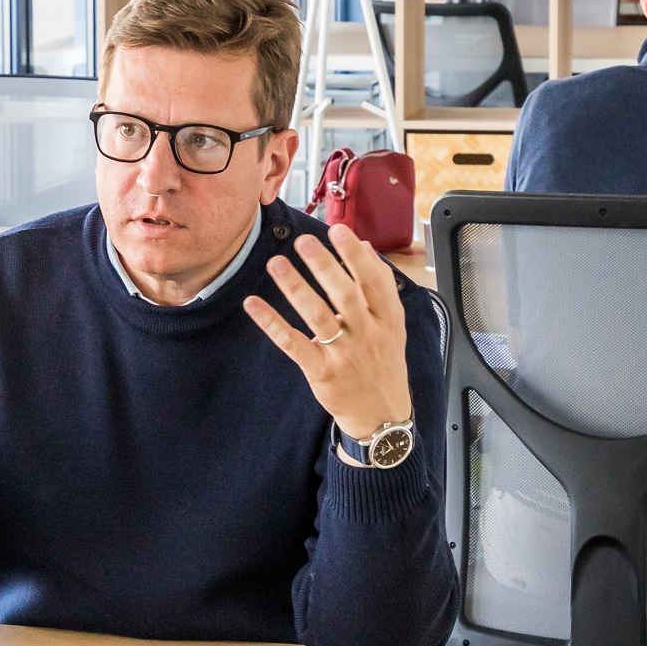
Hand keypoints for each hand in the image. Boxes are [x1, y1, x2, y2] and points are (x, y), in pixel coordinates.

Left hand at [242, 224, 414, 440]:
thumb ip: (380, 286)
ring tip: (276, 263)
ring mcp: (344, 355)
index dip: (356, 256)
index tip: (339, 230)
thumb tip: (363, 247)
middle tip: (302, 241)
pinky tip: (254, 304)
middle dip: (323, 265)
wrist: (382, 414)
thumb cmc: (383, 362)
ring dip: (295, 287)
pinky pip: (293, 344)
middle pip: (345, 294)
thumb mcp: (393, 325)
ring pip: (317, 316)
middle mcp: (367, 334)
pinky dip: (272, 323)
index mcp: (387, 319)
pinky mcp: (321, 373)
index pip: (374, 281)